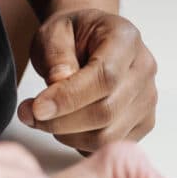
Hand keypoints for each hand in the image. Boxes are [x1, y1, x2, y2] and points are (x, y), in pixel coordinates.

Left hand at [17, 9, 157, 151]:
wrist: (89, 41)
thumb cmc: (72, 36)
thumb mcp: (54, 32)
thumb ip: (56, 56)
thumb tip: (58, 85)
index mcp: (126, 39)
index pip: (105, 77)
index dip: (69, 98)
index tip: (37, 107)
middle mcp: (144, 69)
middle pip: (106, 111)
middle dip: (61, 121)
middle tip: (29, 114)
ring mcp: (147, 98)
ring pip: (108, 135)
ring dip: (68, 135)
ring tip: (45, 118)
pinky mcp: (143, 122)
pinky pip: (111, 145)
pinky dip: (82, 143)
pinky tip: (66, 125)